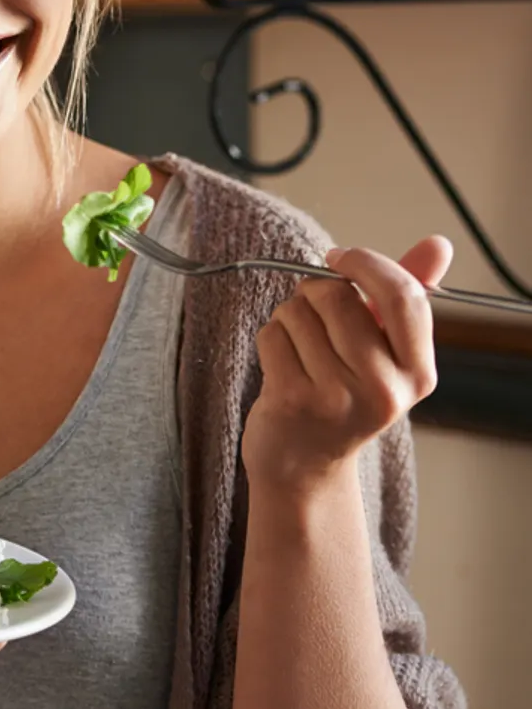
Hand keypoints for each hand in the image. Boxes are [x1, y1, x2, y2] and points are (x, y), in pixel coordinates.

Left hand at [242, 236, 449, 495]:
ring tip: (301, 351)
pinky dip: (270, 339)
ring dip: (289, 318)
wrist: (305, 465)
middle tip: (314, 318)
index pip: (404, 295)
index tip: (339, 257)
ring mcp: (338, 397)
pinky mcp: (294, 400)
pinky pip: (272, 334)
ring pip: (298, 311)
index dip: (366, 263)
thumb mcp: (385, 352)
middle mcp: (385, 389)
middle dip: (314, 292)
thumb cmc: (344, 395)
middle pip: (337, 294)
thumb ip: (406, 296)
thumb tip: (438, 244)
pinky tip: (281, 367)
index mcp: (418, 374)